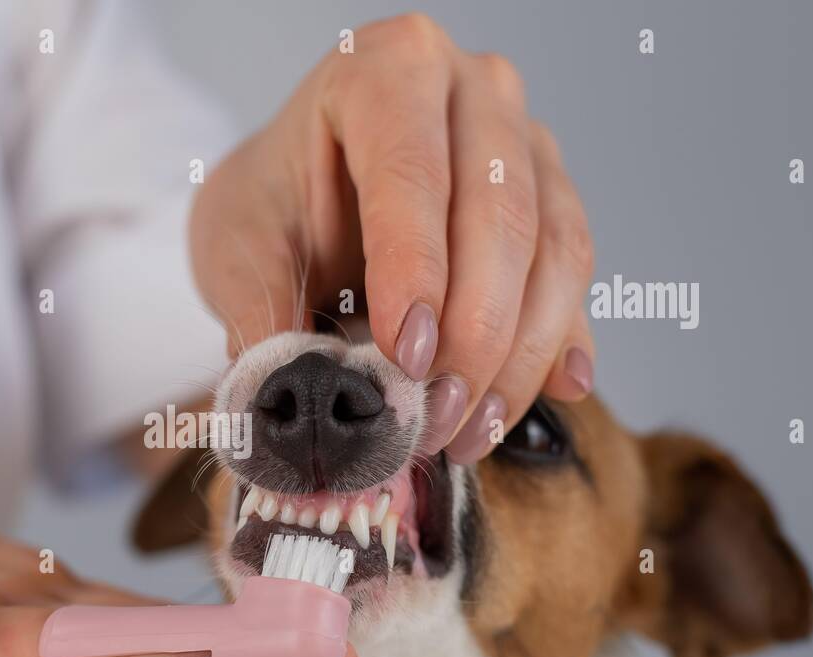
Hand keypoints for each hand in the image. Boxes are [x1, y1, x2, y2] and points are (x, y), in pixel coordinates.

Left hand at [190, 14, 594, 462]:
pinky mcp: (554, 201)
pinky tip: (546, 395)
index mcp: (384, 70)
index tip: (408, 355)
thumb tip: (284, 399)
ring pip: (553, 252)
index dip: (417, 269)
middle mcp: (472, 92)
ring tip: (466, 430)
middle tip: (435, 416)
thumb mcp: (238, 250)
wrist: (296, 198)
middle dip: (473, 333)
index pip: (413, 173)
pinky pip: (573, 277)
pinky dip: (556, 345)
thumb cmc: (272, 205)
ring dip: (516, 357)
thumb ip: (260, 314)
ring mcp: (526, 142)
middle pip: (500, 215)